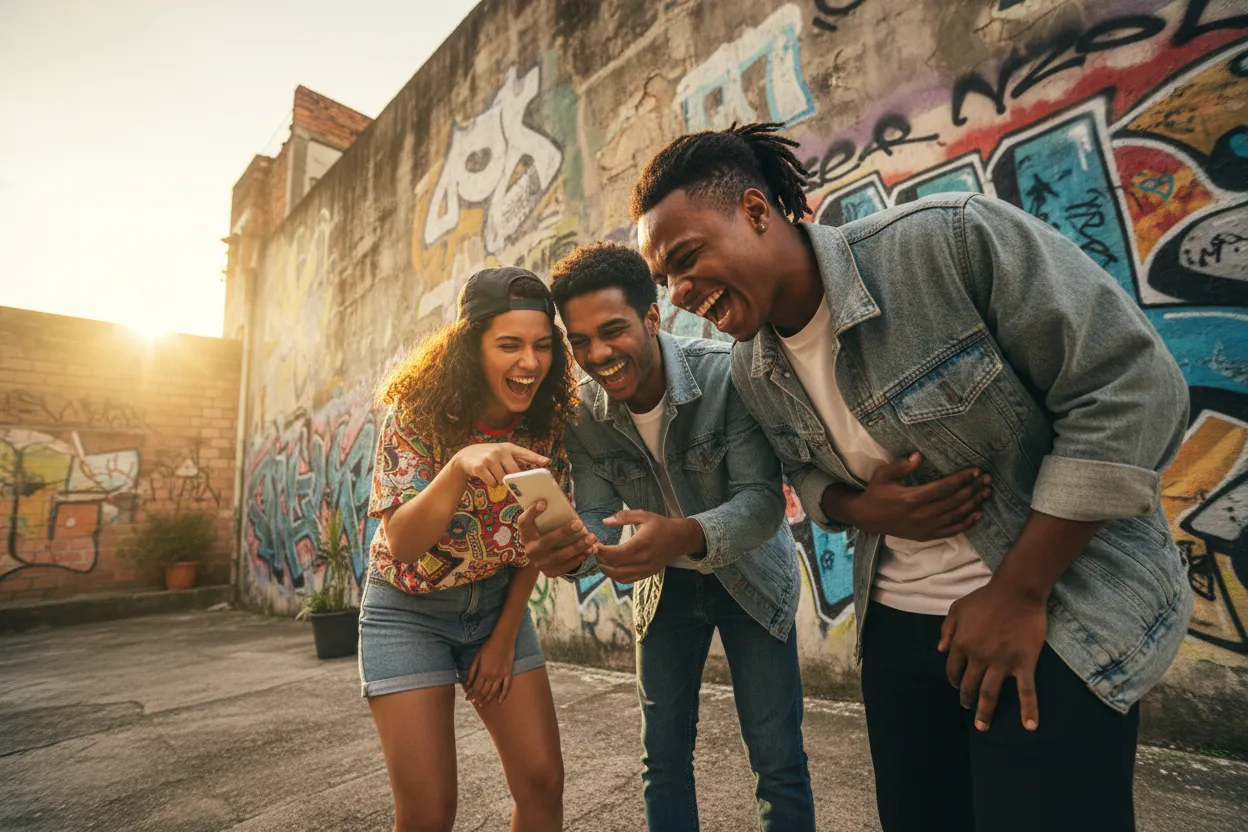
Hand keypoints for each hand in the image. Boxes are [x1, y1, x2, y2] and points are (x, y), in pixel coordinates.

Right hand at [451, 442, 549, 487]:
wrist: (465, 456)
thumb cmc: (489, 455)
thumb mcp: (502, 452)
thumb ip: (518, 458)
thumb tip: (538, 463)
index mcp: (508, 447)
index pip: (525, 453)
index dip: (536, 458)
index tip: (547, 462)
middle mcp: (499, 451)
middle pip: (514, 472)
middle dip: (511, 478)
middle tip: (504, 475)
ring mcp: (489, 459)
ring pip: (503, 479)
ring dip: (499, 481)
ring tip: (493, 473)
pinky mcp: (480, 468)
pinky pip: (493, 483)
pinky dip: (491, 483)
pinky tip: (486, 476)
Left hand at [463, 631, 515, 707]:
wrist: (503, 639)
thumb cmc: (488, 646)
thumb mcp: (477, 658)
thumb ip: (472, 671)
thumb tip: (467, 683)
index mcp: (484, 672)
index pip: (476, 688)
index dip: (471, 695)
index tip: (467, 699)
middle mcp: (493, 676)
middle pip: (484, 692)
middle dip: (478, 699)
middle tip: (474, 703)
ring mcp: (502, 676)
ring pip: (494, 692)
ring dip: (487, 699)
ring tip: (482, 705)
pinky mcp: (509, 674)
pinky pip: (507, 687)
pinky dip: (503, 696)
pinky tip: (499, 702)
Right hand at [518, 501, 597, 576]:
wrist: (540, 557)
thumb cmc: (545, 533)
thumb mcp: (542, 524)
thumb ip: (549, 515)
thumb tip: (565, 502)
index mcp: (526, 534)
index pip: (524, 522)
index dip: (532, 513)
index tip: (544, 503)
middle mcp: (530, 550)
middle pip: (547, 541)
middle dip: (564, 532)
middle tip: (580, 523)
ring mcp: (540, 563)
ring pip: (560, 556)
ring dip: (578, 547)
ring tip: (592, 538)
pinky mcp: (550, 572)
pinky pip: (567, 566)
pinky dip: (580, 558)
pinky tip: (591, 549)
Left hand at [596, 510, 703, 583]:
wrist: (679, 538)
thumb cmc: (660, 525)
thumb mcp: (643, 515)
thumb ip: (623, 517)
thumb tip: (604, 521)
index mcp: (641, 544)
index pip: (614, 554)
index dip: (601, 551)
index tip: (594, 545)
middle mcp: (643, 559)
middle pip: (614, 567)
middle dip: (600, 560)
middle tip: (594, 552)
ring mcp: (646, 569)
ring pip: (619, 577)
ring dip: (606, 570)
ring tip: (600, 560)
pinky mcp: (647, 574)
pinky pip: (627, 580)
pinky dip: (616, 576)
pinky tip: (611, 567)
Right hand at [842, 453, 990, 539]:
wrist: (866, 519)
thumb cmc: (876, 493)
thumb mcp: (883, 475)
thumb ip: (902, 466)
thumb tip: (919, 455)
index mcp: (912, 498)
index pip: (944, 487)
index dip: (962, 479)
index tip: (975, 471)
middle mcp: (922, 514)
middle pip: (954, 501)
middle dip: (973, 489)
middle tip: (987, 479)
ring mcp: (925, 527)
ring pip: (956, 516)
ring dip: (973, 504)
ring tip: (986, 493)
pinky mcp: (926, 536)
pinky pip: (951, 531)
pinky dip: (966, 523)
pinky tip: (977, 515)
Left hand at [938, 580, 1046, 731]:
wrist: (1016, 591)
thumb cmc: (985, 598)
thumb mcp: (957, 608)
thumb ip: (946, 629)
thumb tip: (940, 651)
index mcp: (961, 644)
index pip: (953, 670)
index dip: (954, 680)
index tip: (958, 685)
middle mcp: (978, 657)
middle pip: (969, 685)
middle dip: (966, 699)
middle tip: (968, 707)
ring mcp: (1001, 662)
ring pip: (990, 693)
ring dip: (985, 712)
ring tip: (982, 726)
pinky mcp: (1023, 663)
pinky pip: (1026, 691)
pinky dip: (1029, 710)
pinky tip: (1029, 726)